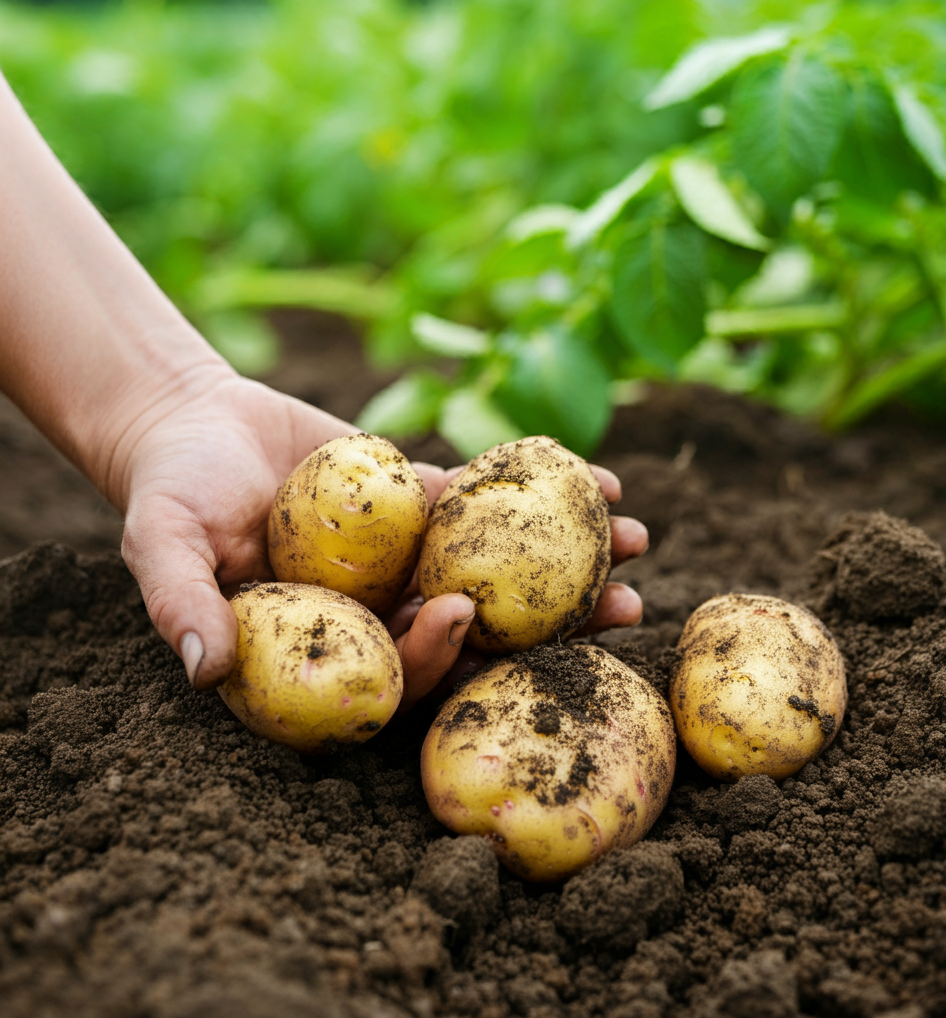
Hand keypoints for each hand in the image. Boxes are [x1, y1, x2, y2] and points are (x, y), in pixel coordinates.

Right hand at [117, 373, 646, 706]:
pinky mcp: (427, 505)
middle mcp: (384, 612)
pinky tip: (603, 479)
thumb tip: (198, 670)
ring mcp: (412, 558)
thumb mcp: (161, 542)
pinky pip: (489, 503)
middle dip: (550, 626)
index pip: (397, 670)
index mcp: (334, 646)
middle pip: (477, 632)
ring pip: (500, 570)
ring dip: (573, 562)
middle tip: (623, 610)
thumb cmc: (169, 489)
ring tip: (640, 542)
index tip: (465, 612)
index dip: (437, 655)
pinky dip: (544, 492)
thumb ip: (180, 602)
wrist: (194, 419)